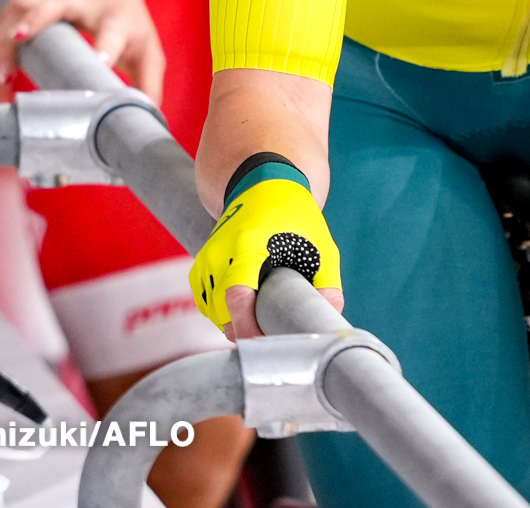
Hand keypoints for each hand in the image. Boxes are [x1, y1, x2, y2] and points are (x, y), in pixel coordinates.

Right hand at [0, 0, 164, 100]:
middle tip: (19, 38)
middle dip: (37, 17)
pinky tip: (0, 59)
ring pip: (27, 2)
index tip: (99, 63)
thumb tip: (145, 122)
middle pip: (60, 1)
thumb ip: (148, 88)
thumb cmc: (130, 29)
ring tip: (2, 72)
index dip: (105, 47)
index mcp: (119, 19)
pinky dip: (1, 31)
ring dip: (8, 33)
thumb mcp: (146, 55)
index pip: (113, 31)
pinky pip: (13, 7)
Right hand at [190, 166, 342, 338]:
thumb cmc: (295, 215)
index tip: (266, 345)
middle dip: (245, 330)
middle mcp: (219, 252)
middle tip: (273, 337)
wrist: (263, 184)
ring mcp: (206, 259)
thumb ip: (327, 285)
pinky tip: (245, 314)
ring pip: (211, 310)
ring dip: (232, 323)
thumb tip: (328, 320)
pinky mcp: (201, 264)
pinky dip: (221, 313)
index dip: (247, 328)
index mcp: (247, 246)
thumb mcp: (322, 247)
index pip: (236, 297)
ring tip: (262, 324)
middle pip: (222, 311)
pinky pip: (205, 301)